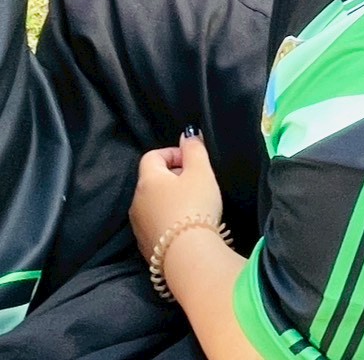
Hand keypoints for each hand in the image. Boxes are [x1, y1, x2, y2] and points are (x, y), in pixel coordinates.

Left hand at [130, 130, 223, 263]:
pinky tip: (187, 225)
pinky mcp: (144, 244)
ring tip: (194, 205)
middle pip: (153, 180)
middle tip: (198, 183)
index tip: (193, 162)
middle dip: (174, 177)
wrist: (187, 253)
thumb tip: (188, 135)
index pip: (153, 156)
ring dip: (170, 198)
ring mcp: (138, 224)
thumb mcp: (201, 172)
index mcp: (147, 180)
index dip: (173, 153)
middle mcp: (136, 200)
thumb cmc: (194, 206)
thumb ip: (194, 149)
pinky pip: (155, 222)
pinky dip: (168, 218)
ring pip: (153, 202)